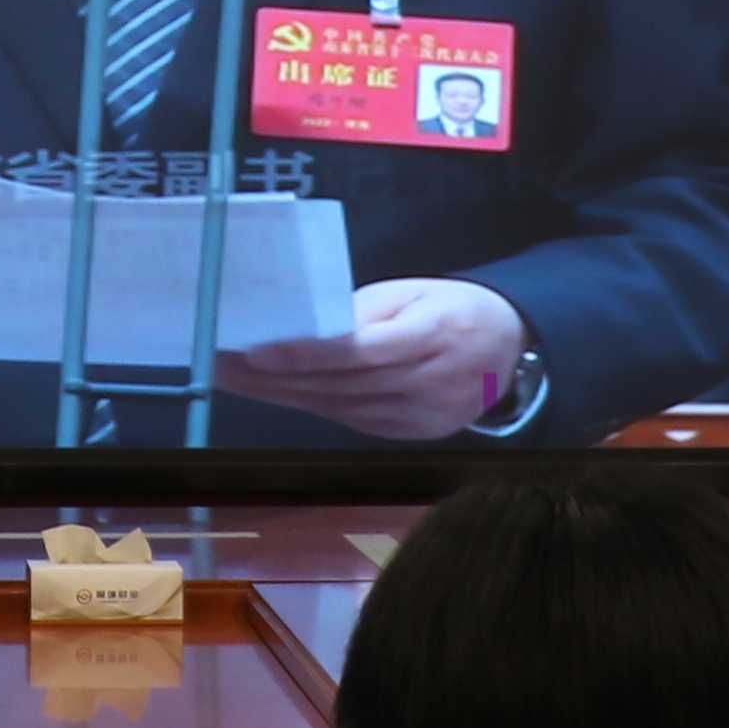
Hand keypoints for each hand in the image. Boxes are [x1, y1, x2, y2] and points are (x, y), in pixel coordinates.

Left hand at [217, 279, 537, 441]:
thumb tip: (301, 328)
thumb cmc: (451, 309)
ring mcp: (422, 416)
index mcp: (434, 334)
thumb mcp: (413, 293)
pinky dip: (312, 405)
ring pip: (339, 408)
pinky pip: (351, 420)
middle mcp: (430, 382)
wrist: (507, 346)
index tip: (255, 351)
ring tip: (234, 377)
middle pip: (340, 385)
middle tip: (221, 363)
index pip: (359, 350)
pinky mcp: (412, 434)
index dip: (305, 354)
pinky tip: (275, 392)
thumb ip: (362, 313)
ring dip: (282, 394)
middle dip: (274, 376)